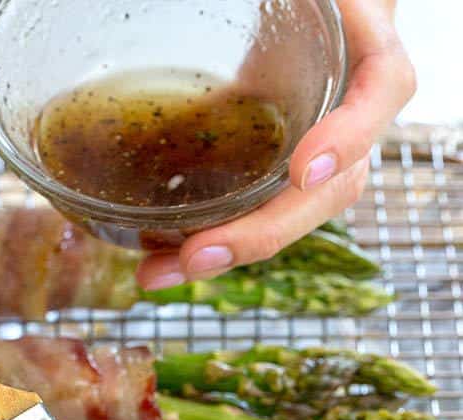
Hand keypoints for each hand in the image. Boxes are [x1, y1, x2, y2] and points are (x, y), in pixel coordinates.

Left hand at [137, 0, 414, 289]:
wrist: (303, 16)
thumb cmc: (302, 3)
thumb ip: (284, 2)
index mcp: (369, 59)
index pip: (381, 93)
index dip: (348, 138)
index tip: (303, 174)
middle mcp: (353, 116)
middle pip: (327, 191)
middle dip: (259, 235)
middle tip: (196, 258)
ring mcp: (319, 151)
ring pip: (287, 215)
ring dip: (223, 252)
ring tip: (157, 274)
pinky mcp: (278, 168)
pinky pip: (251, 209)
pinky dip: (205, 234)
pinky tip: (157, 257)